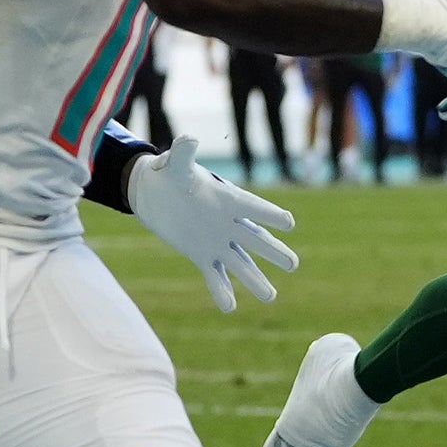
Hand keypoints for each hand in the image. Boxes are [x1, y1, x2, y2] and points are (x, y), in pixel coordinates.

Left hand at [128, 134, 299, 311]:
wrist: (154, 194)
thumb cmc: (168, 173)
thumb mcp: (175, 164)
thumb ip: (184, 154)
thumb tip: (188, 139)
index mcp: (229, 200)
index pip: (254, 208)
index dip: (270, 215)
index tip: (288, 223)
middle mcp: (229, 223)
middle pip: (257, 240)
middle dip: (274, 253)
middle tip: (293, 265)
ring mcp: (218, 241)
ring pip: (242, 263)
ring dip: (255, 280)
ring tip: (270, 297)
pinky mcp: (202, 254)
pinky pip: (216, 275)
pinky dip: (222, 291)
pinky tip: (230, 307)